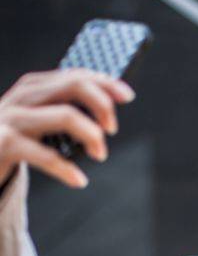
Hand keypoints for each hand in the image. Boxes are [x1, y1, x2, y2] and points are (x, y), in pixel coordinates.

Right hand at [0, 69, 134, 188]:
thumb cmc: (12, 141)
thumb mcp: (36, 122)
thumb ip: (62, 112)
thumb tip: (105, 116)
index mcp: (32, 88)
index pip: (74, 75)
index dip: (103, 82)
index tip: (127, 95)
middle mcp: (22, 98)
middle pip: (71, 86)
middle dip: (101, 104)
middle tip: (112, 129)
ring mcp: (10, 119)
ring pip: (63, 115)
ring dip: (91, 134)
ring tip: (101, 154)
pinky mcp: (3, 143)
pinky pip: (42, 155)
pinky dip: (65, 169)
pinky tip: (79, 180)